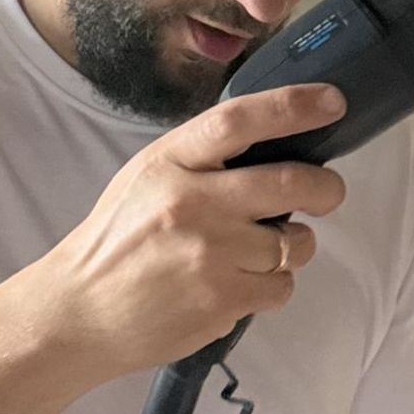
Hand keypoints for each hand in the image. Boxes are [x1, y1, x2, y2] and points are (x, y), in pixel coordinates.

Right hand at [28, 85, 349, 380]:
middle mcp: (194, 203)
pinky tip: (242, 283)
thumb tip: (271, 141)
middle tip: (327, 193)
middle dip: (326, 188)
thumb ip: (201, 159)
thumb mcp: (146, 178)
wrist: (81, 312)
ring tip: (262, 251)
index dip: (293, 106)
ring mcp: (211, 253)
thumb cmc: (117, 242)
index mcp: (171, 163)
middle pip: (290, 182)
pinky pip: (282, 285)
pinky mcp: (223, 299)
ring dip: (295, 246)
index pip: (239, 120)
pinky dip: (273, 285)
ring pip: (295, 242)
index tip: (332, 102)